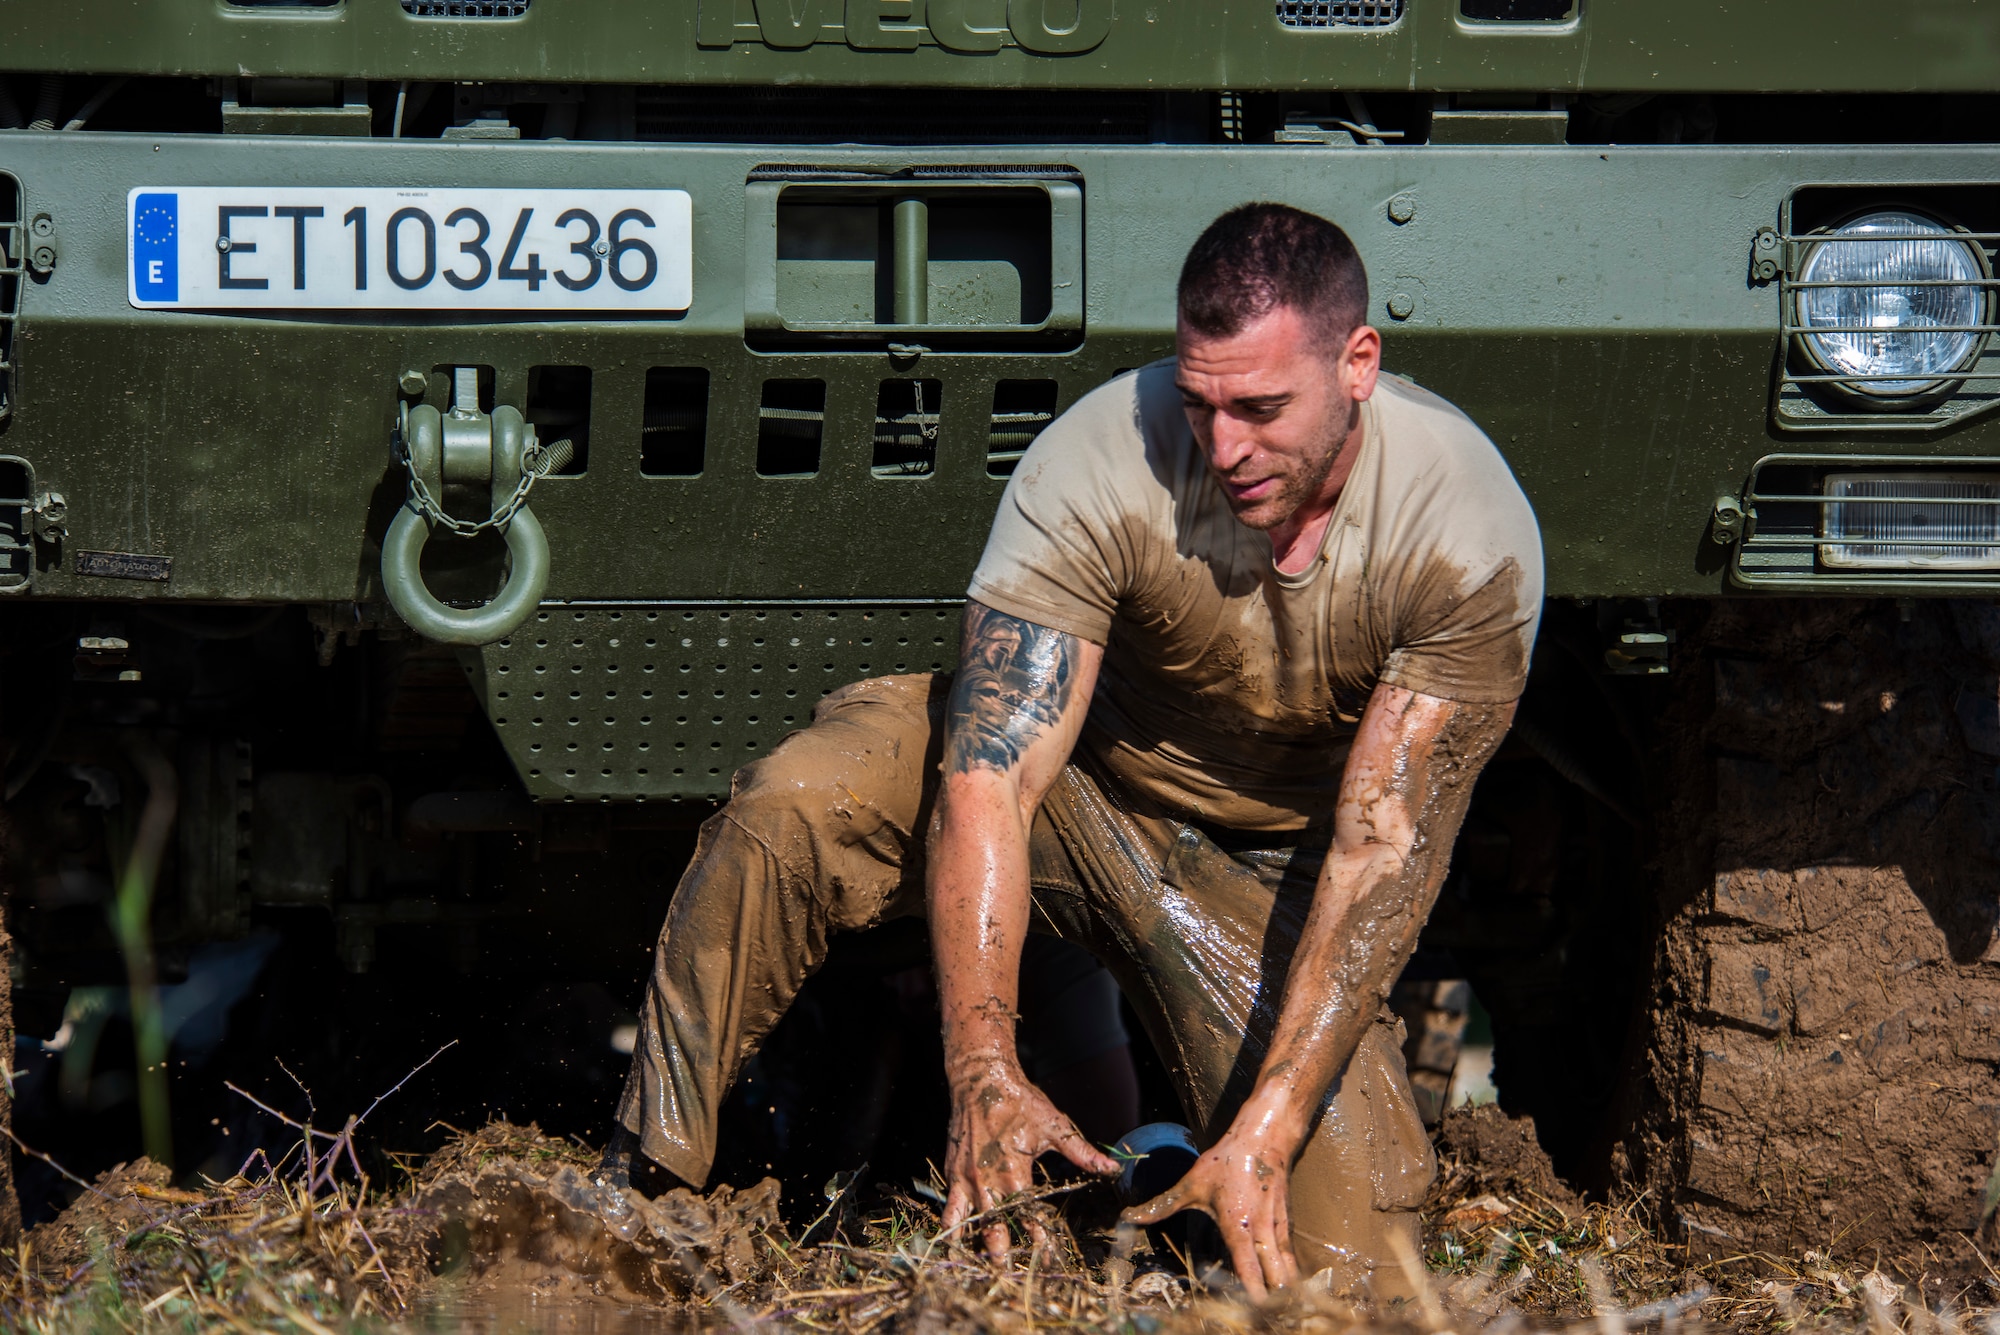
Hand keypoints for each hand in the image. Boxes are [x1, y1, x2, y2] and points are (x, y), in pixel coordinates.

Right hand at [941, 1054, 1119, 1255]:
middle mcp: (987, 1181)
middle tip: (1013, 1279)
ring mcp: (966, 1180)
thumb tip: (1113, 1168)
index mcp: (1014, 1172)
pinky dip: (951, 1230)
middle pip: (996, 1230)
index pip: (1030, 1217)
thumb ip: (1082, 1152)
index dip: (1041, 1241)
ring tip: (985, 1271)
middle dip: (1006, 1256)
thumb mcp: (1054, 1125)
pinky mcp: (953, 1175)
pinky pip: (949, 1211)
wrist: (979, 1080)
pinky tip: (953, 1247)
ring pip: (970, 1225)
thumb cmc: (1019, 1101)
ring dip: (978, 1249)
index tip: (1050, 1260)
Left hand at [1121, 1129, 1296, 1299]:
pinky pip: (1291, 1255)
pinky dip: (1291, 1273)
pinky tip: (1289, 1289)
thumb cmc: (1226, 1161)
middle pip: (1277, 1274)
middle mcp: (1262, 1229)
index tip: (1256, 1310)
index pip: (1248, 1265)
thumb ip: (1162, 1205)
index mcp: (1238, 1224)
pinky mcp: (1287, 1223)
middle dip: (1275, 1299)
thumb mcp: (1191, 1183)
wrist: (1264, 1138)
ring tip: (1283, 1312)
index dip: (1253, 1291)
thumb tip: (1130, 1216)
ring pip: (1289, 1268)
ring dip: (1286, 1290)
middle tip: (1267, 1317)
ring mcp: (1278, 1227)